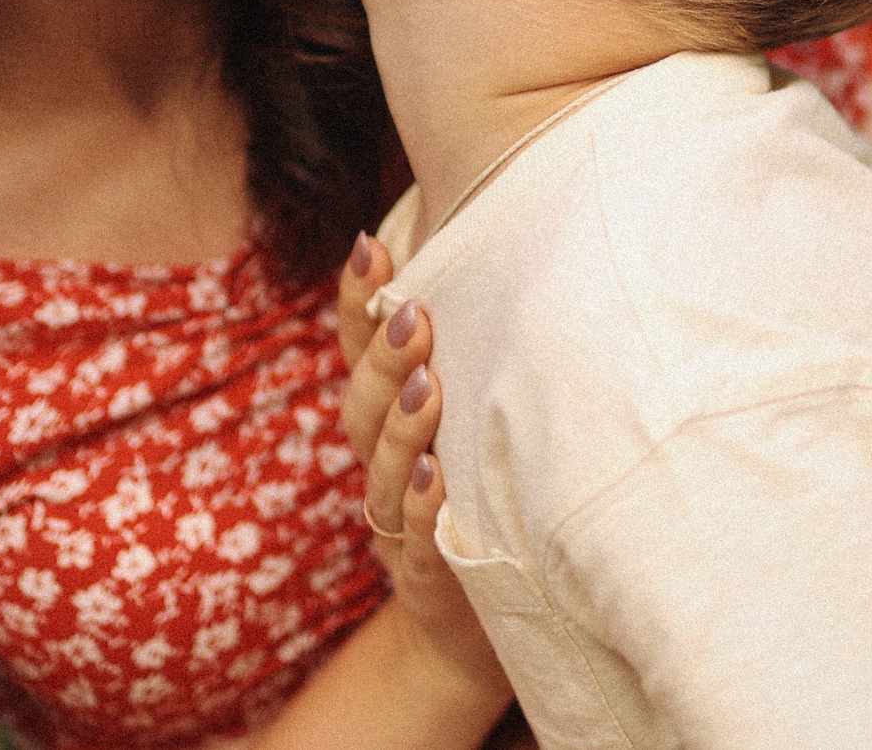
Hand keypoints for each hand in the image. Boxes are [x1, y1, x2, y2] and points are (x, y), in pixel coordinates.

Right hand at [337, 235, 502, 696]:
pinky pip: (416, 541)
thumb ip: (475, 353)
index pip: (359, 352)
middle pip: (362, 407)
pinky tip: (435, 476)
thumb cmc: (488, 498)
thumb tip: (514, 249)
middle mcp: (384, 467)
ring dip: (402, 426)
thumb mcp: (477, 422)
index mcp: (390, 420)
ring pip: (382, 471)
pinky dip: (422, 508)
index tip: (371, 245)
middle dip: (382, 357)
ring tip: (426, 385)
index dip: (357, 302)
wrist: (486, 626)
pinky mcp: (429, 579)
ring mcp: (399, 525)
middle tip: (413, 313)